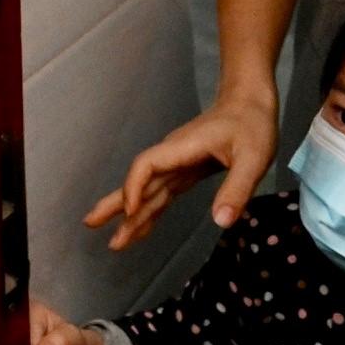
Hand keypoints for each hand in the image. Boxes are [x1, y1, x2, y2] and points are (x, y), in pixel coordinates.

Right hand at [83, 94, 276, 249]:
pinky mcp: (184, 172)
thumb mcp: (254, 157)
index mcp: (181, 148)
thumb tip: (220, 222)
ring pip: (146, 191)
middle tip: (90, 224)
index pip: (146, 166)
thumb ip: (237, 188)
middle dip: (115, 204)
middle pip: (137, 181)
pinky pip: (160, 194)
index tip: (130, 211)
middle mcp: (172, 157)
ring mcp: (176, 164)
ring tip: (113, 241)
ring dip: (130, 215)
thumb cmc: (252, 124)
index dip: (134, 188)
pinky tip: (140, 229)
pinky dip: (149, 212)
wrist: (250, 103)